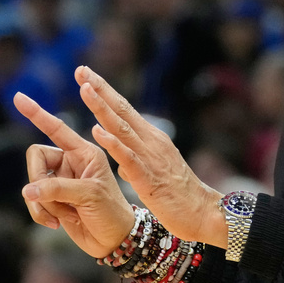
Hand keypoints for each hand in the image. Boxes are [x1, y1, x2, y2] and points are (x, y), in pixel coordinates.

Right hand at [14, 92, 135, 258]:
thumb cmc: (111, 212)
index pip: (57, 128)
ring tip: (61, 217)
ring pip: (31, 183)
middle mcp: (70, 162)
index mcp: (84, 152)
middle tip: (52, 200)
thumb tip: (27, 190)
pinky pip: (33, 200)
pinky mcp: (53, 199)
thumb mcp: (89, 195)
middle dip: (38, 181)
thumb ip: (58, 189)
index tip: (18, 97)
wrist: (114, 241)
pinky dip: (40, 213)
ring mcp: (60, 181)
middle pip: (36, 159)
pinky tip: (57, 224)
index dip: (37, 114)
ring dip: (41, 204)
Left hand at [76, 66, 228, 247]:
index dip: (105, 91)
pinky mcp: (148, 176)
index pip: (124, 109)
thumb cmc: (178, 196)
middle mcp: (151, 140)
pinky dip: (113, 142)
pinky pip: (128, 157)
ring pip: (122, 127)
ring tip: (85, 89)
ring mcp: (150, 157)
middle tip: (81, 70)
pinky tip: (98, 130)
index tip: (86, 75)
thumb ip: (136, 162)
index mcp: (151, 138)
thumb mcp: (153, 173)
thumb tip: (120, 160)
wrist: (203, 212)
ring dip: (102, 107)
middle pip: (121, 109)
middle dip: (100, 89)